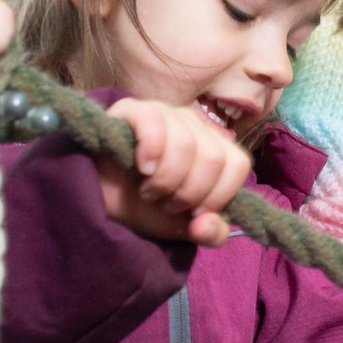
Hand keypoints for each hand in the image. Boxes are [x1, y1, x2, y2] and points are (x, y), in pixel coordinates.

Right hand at [95, 98, 251, 246]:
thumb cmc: (148, 207)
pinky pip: (154, 121)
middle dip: (188, 192)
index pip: (238, 163)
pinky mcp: (133, 110)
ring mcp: (165, 113)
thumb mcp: (185, 227)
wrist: (104, 201)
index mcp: (215, 147)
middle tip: (165, 201)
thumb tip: (205, 223)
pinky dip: (150, 150)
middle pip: (212, 158)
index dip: (217, 195)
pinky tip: (142, 167)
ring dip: (165, 180)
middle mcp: (195, 125)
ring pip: (186, 143)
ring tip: (148, 190)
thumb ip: (211, 232)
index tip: (193, 212)